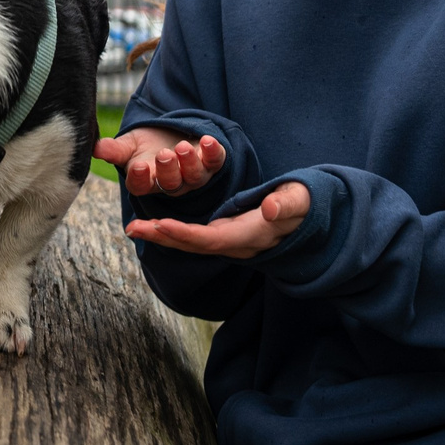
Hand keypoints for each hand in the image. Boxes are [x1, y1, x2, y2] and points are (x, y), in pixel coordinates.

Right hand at [93, 126, 225, 196]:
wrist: (170, 136)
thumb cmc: (145, 146)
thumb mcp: (128, 146)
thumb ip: (114, 150)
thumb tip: (94, 148)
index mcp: (147, 181)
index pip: (141, 186)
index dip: (140, 178)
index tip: (138, 166)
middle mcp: (172, 183)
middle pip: (170, 184)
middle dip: (168, 170)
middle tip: (164, 154)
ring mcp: (193, 174)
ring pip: (194, 176)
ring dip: (189, 163)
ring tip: (182, 147)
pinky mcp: (211, 162)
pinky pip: (215, 162)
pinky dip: (213, 152)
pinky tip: (207, 140)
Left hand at [125, 180, 312, 257]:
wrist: (312, 217)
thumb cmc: (306, 204)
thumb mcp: (300, 199)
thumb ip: (286, 203)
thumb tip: (269, 209)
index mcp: (250, 235)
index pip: (211, 239)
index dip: (185, 234)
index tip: (161, 225)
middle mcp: (236, 243)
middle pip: (193, 246)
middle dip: (162, 238)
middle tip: (131, 228)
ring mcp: (230, 240)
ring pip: (191, 243)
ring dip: (162, 236)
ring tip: (133, 227)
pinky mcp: (227, 233)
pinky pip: (195, 237)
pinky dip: (174, 232)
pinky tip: (155, 225)